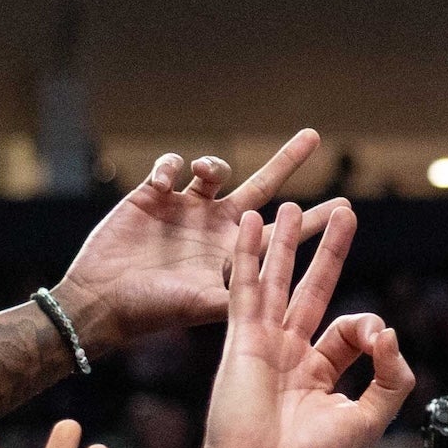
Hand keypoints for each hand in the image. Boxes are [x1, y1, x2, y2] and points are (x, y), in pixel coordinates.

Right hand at [56, 130, 340, 357]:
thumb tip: (278, 298)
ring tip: (206, 174)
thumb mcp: (203, 308)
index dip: (314, 220)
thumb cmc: (153, 311)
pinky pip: (170, 166)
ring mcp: (185, 210)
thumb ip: (239, 297)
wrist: (100, 302)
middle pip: (261, 186)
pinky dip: (169, 167)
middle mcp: (215, 227)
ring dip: (214, 164)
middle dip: (287, 161)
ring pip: (214, 170)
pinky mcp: (152, 197)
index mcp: (233, 252)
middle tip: (314, 136)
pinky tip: (163, 184)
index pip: (284, 233)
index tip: (347, 205)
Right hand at [199, 203, 415, 447]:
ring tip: (289, 206)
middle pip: (312, 289)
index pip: (349, 331)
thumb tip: (391, 333)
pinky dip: (248, 256)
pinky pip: (246, 288)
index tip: (379, 342)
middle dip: (328, 252)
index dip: (369, 330)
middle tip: (343, 213)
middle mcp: (289, 354)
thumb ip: (391, 377)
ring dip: (283, 243)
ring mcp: (263, 344)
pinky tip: (249, 227)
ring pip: (277, 281)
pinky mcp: (241, 340)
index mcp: (317, 373)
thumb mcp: (367, 418)